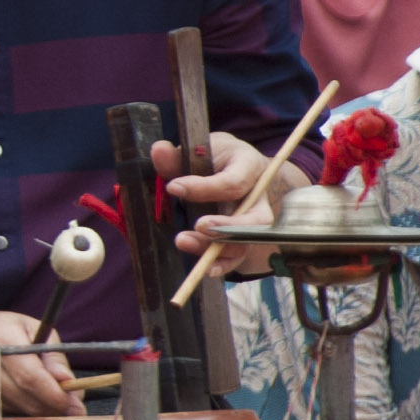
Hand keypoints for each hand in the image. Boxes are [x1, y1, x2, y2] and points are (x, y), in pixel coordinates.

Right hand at [0, 305, 72, 418]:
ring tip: (49, 400)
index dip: (55, 395)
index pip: (30, 377)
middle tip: (73, 408)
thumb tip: (68, 381)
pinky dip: (22, 413)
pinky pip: (7, 418)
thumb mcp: (33, 329)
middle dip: (54, 407)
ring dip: (40, 411)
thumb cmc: (4, 330)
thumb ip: (53, 355)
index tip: (77, 405)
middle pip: (26, 398)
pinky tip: (26, 400)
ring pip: (19, 411)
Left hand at [156, 129, 283, 275]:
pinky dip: (224, 265)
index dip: (205, 187)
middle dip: (227, 226)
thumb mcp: (200, 148)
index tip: (173, 187)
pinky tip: (206, 271)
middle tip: (199, 225)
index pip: (234, 182)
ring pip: (247, 241)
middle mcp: (259, 196)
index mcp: (249, 166)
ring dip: (218, 248)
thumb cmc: (215, 156)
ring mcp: (255, 220)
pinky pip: (239, 255)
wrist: (234, 165)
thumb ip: (178, 155)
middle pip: (255, 219)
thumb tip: (159, 150)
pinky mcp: (244, 237)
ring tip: (185, 242)